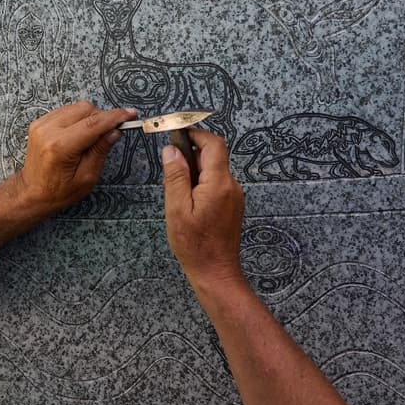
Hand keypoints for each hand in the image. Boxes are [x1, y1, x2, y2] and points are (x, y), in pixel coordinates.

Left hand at [17, 101, 135, 214]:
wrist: (31, 193)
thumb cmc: (58, 191)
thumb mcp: (86, 177)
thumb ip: (100, 151)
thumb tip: (115, 132)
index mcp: (60, 147)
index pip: (94, 124)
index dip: (115, 117)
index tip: (130, 114)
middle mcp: (48, 131)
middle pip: (86, 109)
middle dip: (102, 118)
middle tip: (110, 133)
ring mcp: (41, 125)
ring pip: (76, 107)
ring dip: (90, 118)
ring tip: (91, 138)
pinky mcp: (39, 122)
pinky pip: (66, 111)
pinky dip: (77, 118)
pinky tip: (78, 134)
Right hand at [162, 129, 245, 286]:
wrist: (216, 272)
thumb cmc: (195, 246)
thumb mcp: (177, 209)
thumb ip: (175, 177)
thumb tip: (172, 150)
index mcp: (219, 183)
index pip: (213, 144)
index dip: (195, 134)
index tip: (177, 133)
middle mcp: (231, 186)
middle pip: (214, 155)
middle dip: (191, 153)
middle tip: (170, 164)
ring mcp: (234, 196)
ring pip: (214, 170)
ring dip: (195, 170)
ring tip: (177, 191)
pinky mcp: (232, 205)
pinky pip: (216, 184)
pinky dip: (201, 183)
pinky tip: (187, 201)